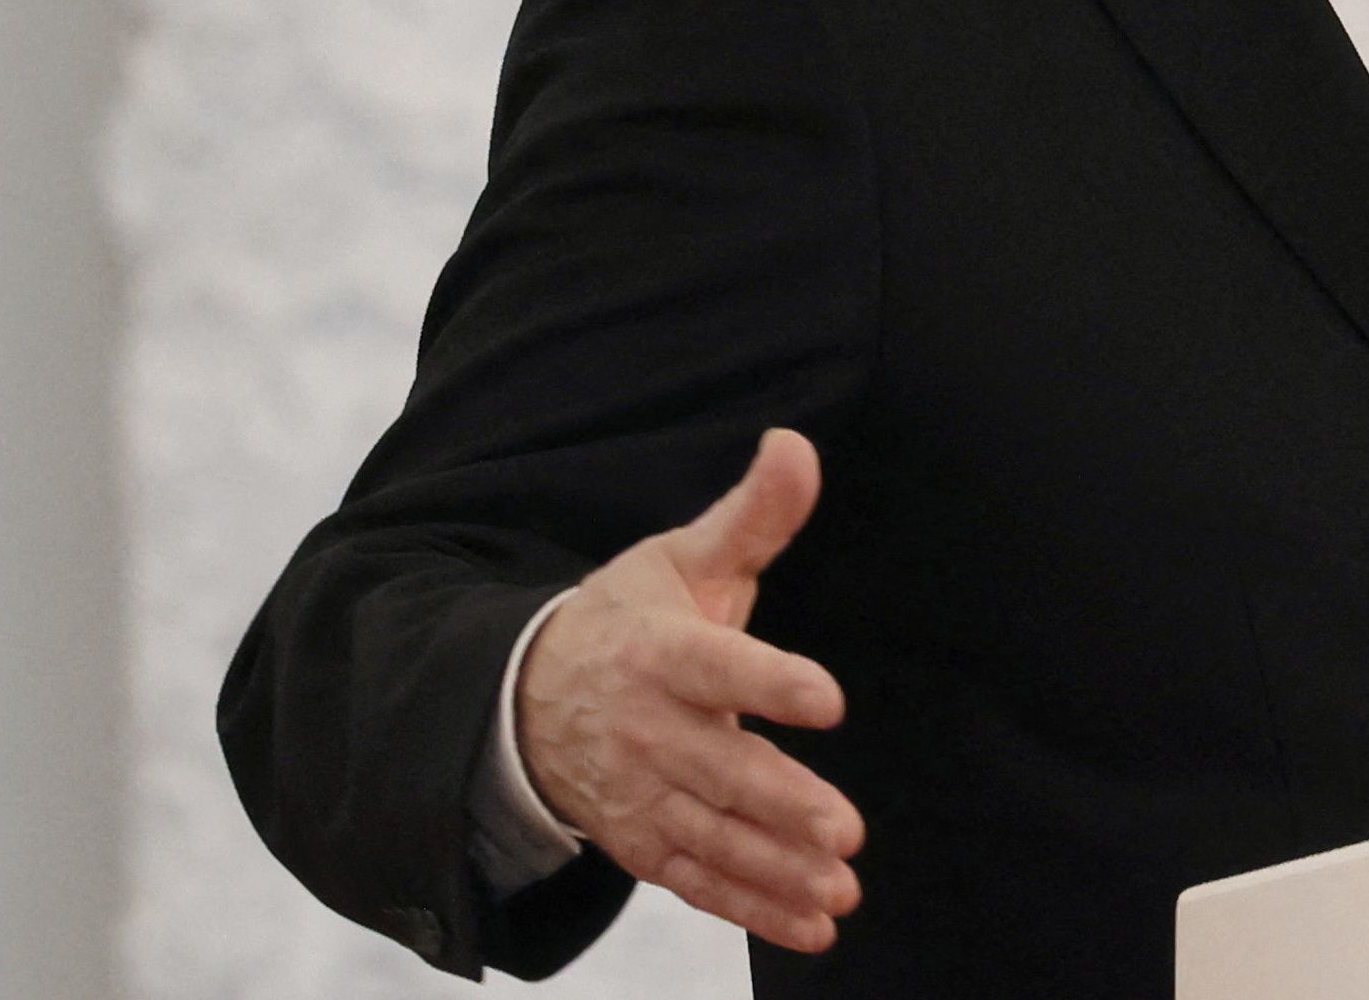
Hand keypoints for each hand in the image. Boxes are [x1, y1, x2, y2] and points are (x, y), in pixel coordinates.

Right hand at [517, 428, 864, 951]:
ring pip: (713, 835)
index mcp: (660, 651)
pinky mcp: (643, 840)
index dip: (770, 679)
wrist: (524, 696)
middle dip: (781, 803)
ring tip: (840, 887)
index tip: (828, 697)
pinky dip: (752, 907)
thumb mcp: (682, 558)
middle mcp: (647, 729)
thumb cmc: (625, 617)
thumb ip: (753, 515)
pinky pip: (698, 881)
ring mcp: (641, 793)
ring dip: (776, 868)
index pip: (717, 665)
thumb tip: (797, 444)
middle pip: (720, 768)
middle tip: (845, 829)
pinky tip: (813, 924)